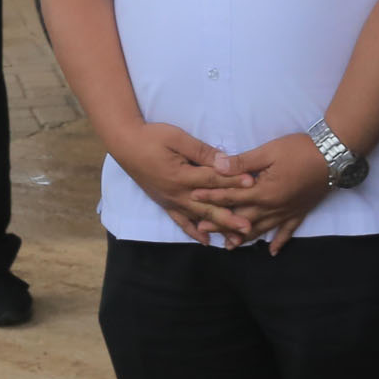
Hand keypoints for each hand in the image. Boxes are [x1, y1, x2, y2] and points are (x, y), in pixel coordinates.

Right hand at [108, 121, 251, 244]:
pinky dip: (194, 232)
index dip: (234, 181)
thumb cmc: (152, 137)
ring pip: (199, 217)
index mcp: (182, 175)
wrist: (125, 145)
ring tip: (235, 238)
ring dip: (218, 228)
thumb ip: (201, 151)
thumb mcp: (177, 138)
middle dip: (230, 217)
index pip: (213, 180)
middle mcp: (178, 193)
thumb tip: (223, 161)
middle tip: (249, 226)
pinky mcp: (165, 203)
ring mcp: (171, 201)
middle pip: (209, 206)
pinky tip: (207, 241)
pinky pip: (181, 222)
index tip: (253, 184)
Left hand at [213, 134, 333, 252]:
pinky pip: (287, 232)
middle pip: (242, 218)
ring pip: (261, 229)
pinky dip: (279, 242)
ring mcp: (287, 212)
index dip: (212, 196)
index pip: (232, 196)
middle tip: (201, 230)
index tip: (193, 199)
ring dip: (244, 237)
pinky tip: (271, 251)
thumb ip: (243, 162)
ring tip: (228, 246)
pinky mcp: (300, 212)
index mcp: (263, 192)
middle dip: (221, 223)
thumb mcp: (269, 151)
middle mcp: (273, 207)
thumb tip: (218, 166)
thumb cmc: (300, 149)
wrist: (333, 155)